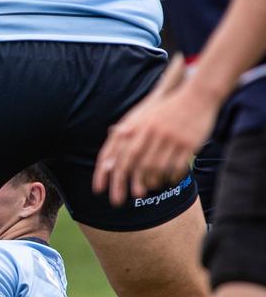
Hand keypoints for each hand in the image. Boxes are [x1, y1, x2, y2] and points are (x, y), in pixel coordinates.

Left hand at [93, 57, 216, 205]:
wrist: (197, 96)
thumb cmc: (167, 109)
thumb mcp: (143, 116)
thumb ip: (126, 133)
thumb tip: (109, 154)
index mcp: (136, 125)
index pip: (115, 152)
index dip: (105, 172)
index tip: (98, 189)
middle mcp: (150, 132)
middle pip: (133, 163)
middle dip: (123, 184)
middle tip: (120, 200)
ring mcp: (169, 138)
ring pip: (155, 168)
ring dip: (150, 182)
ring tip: (148, 188)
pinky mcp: (188, 144)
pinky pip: (176, 167)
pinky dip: (170, 177)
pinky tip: (167, 181)